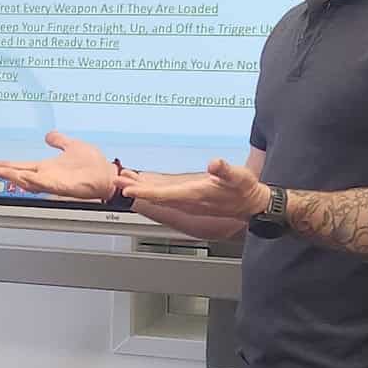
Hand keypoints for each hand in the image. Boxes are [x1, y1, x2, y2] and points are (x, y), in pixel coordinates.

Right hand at [0, 132, 116, 200]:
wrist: (108, 175)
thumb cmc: (94, 165)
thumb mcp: (73, 146)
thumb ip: (60, 141)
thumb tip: (49, 135)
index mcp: (49, 167)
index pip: (24, 166)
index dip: (9, 165)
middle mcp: (48, 176)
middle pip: (21, 175)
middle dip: (5, 173)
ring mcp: (54, 182)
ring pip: (28, 181)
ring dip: (14, 178)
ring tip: (0, 173)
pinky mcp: (62, 187)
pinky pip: (43, 184)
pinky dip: (32, 181)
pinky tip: (22, 177)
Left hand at [117, 158, 269, 218]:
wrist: (252, 203)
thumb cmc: (245, 190)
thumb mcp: (239, 177)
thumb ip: (226, 171)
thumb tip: (215, 163)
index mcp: (195, 195)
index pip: (164, 195)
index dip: (145, 192)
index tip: (128, 189)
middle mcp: (187, 200)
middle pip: (155, 196)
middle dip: (135, 189)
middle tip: (115, 180)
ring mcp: (186, 200)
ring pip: (157, 195)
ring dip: (140, 186)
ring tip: (122, 177)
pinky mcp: (188, 197)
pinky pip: (164, 193)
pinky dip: (150, 186)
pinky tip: (140, 179)